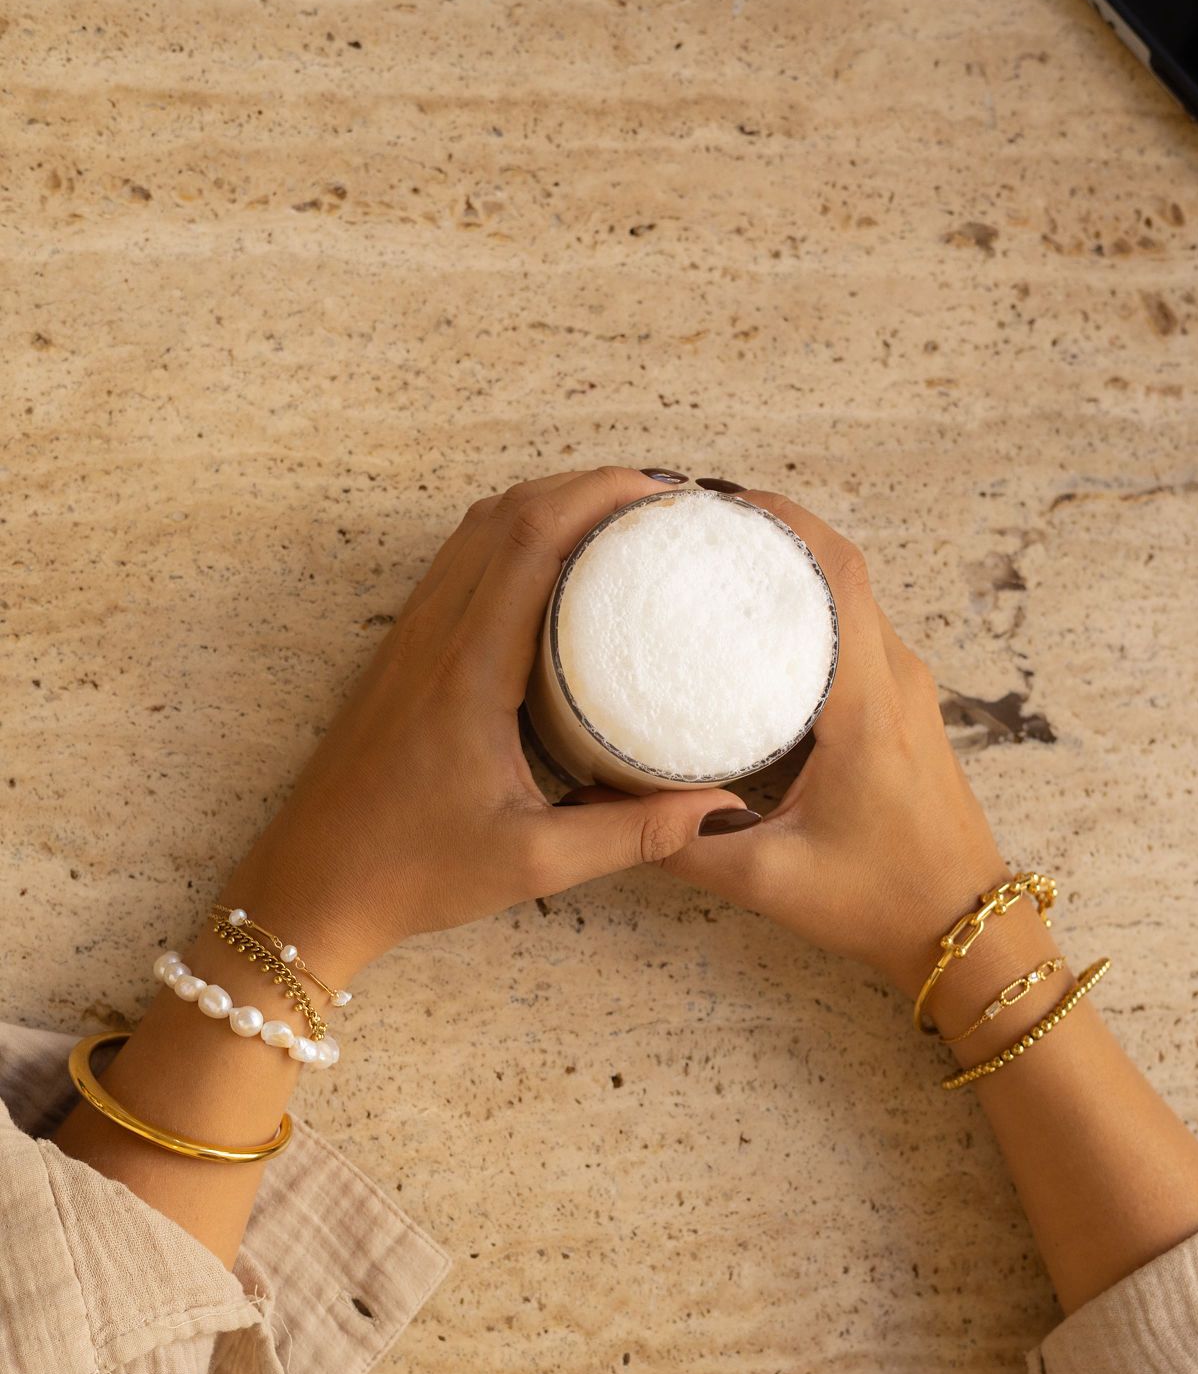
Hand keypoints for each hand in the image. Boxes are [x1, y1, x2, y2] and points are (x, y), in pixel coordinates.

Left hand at [231, 468, 760, 980]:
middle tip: (658, 505)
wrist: (310, 886)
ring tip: (616, 523)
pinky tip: (553, 571)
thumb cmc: (410, 873)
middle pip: (508, 514)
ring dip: (545, 505)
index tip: (664, 497)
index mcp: (467, 670)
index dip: (600, 496)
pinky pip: (457, 566)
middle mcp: (433, 636)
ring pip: (476, 531)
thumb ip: (629, 834)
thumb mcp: (532, 862)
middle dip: (585, 487)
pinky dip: (510, 540)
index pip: (533, 539)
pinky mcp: (401, 656)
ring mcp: (410, 639)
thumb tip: (712, 808)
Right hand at [564, 490, 1010, 1000]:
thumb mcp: (771, 880)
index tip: (711, 505)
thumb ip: (685, 846)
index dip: (777, 522)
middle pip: (839, 568)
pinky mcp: (901, 710)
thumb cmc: (884, 902)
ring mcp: (905, 691)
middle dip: (769, 533)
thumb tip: (606, 809)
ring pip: (850, 596)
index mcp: (868, 702)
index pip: (834, 573)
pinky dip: (808, 611)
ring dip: (791, 570)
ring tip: (714, 567)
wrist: (966, 931)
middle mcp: (895, 680)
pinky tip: (754, 630)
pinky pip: (855, 632)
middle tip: (691, 531)